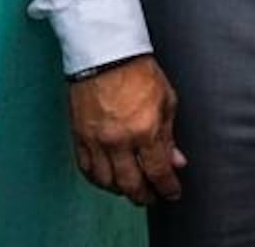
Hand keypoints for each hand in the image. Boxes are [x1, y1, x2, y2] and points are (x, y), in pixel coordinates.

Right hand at [68, 56, 185, 204]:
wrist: (106, 56)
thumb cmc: (139, 72)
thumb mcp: (167, 101)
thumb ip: (169, 136)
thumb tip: (175, 160)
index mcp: (145, 130)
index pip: (157, 171)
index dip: (166, 187)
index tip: (172, 193)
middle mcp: (118, 140)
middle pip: (131, 183)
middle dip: (144, 195)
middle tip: (152, 198)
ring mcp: (96, 141)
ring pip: (106, 181)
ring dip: (121, 190)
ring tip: (132, 190)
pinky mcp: (79, 137)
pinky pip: (87, 169)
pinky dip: (98, 180)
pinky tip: (108, 180)